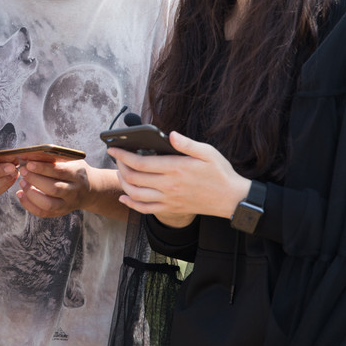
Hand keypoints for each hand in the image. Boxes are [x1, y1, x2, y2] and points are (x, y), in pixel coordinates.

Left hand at [16, 158, 90, 217]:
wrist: (91, 190)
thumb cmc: (74, 171)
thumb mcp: (70, 161)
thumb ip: (53, 159)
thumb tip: (29, 156)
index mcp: (78, 175)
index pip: (60, 172)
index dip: (43, 168)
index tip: (29, 163)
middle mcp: (74, 192)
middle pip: (53, 189)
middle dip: (35, 180)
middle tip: (23, 171)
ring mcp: (68, 205)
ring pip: (48, 204)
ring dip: (31, 194)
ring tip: (22, 183)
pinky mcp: (60, 212)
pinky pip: (43, 213)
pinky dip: (29, 205)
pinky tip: (20, 194)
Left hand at [110, 131, 251, 226]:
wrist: (231, 198)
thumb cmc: (220, 173)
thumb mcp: (207, 152)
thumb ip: (187, 143)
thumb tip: (171, 135)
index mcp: (175, 168)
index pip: (140, 163)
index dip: (122, 155)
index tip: (113, 149)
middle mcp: (168, 186)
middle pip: (133, 178)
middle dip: (120, 166)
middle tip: (116, 157)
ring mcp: (168, 199)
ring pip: (135, 194)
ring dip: (123, 182)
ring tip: (120, 172)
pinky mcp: (171, 209)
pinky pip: (145, 210)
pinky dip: (131, 204)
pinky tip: (125, 197)